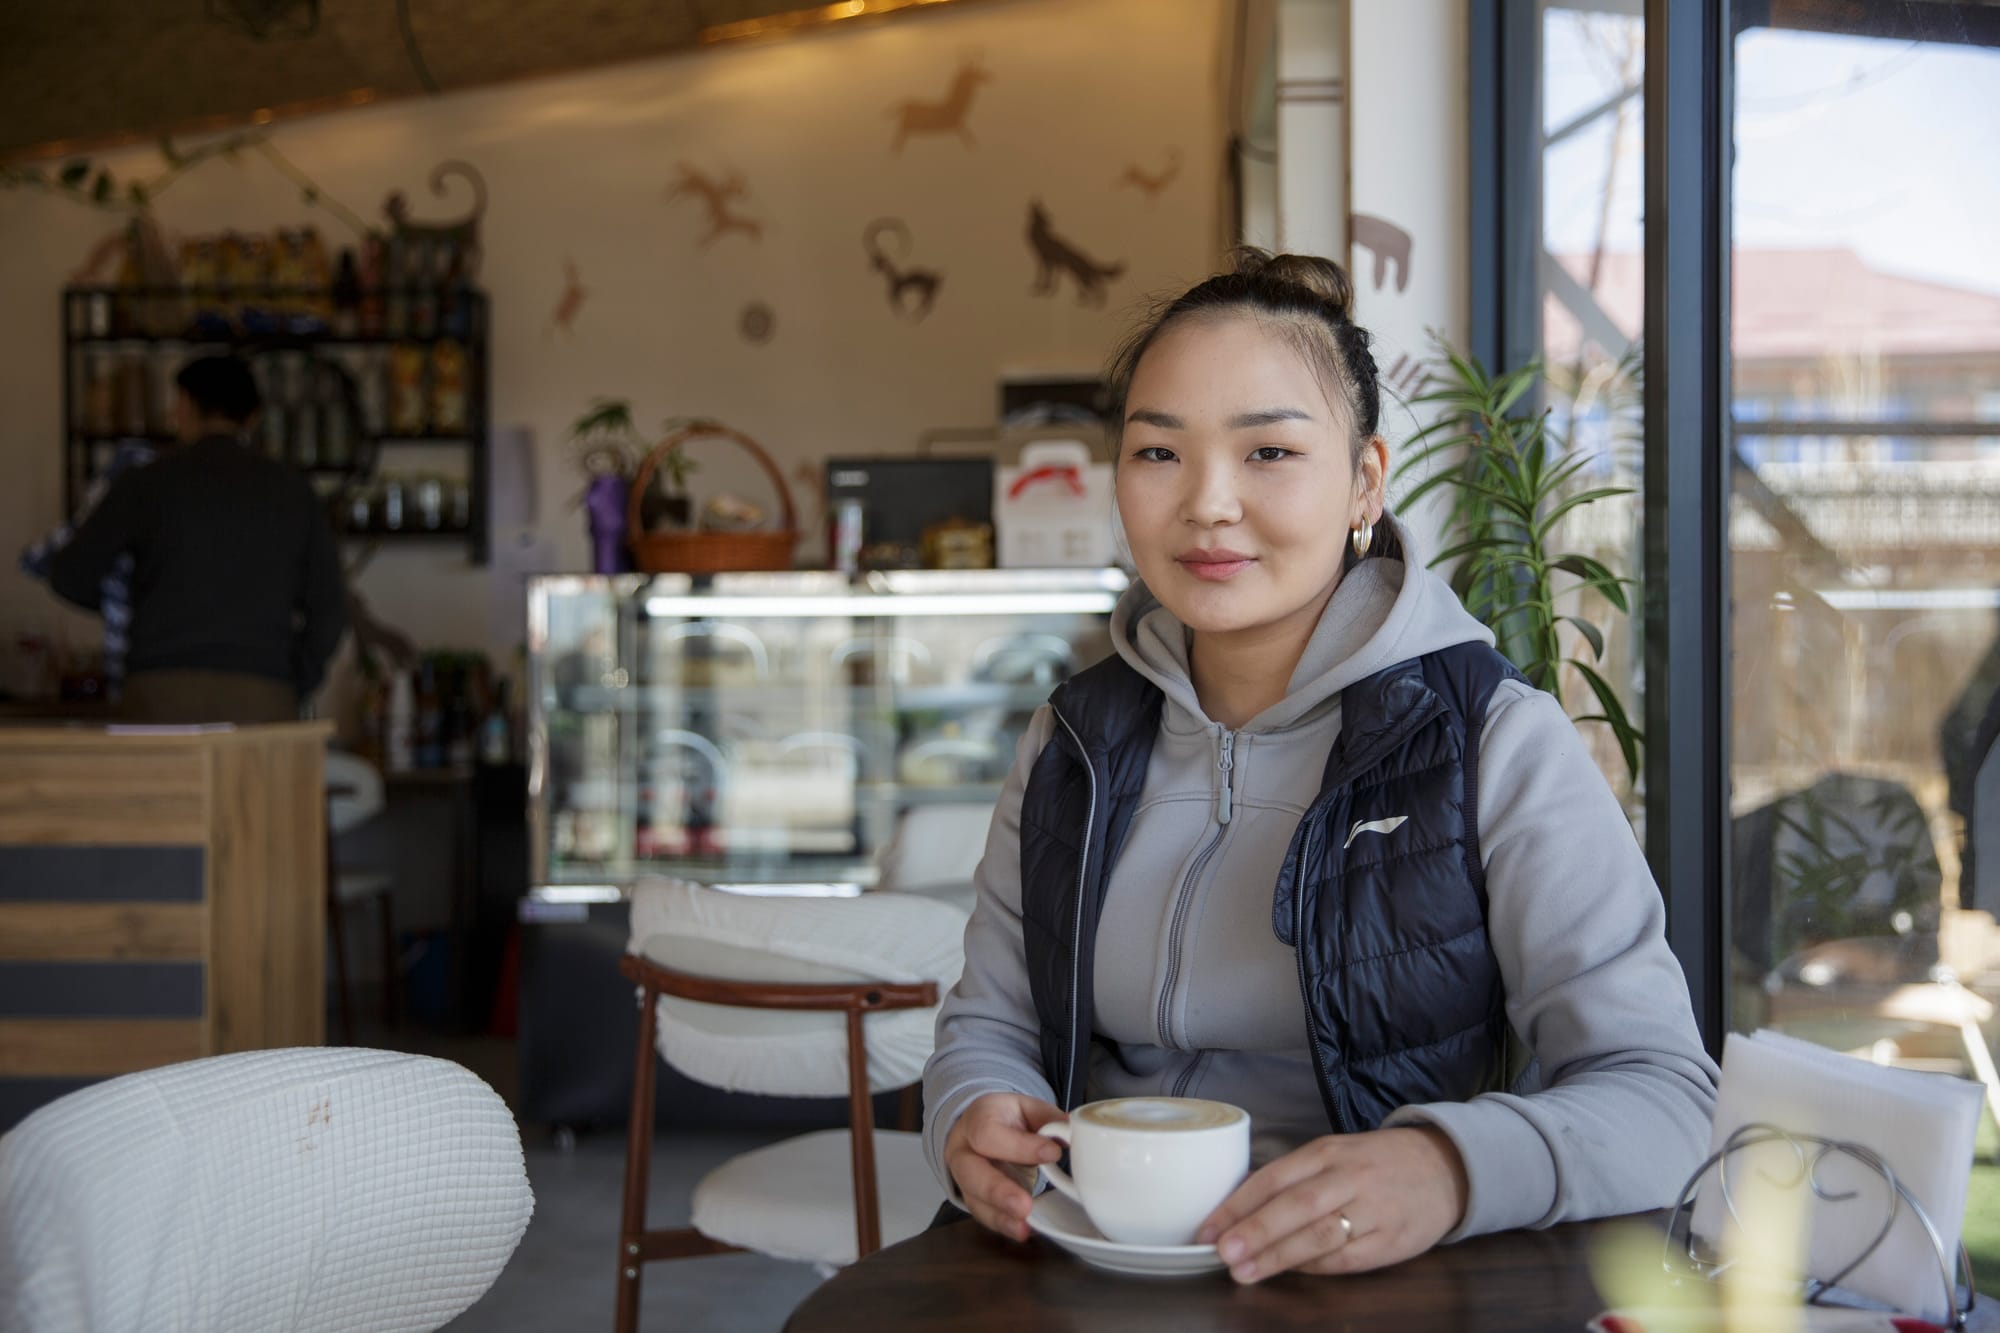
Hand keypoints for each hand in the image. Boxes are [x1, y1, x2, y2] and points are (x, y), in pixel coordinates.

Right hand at [943, 1092, 1066, 1241]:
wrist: (978, 1129)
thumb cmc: (1005, 1119)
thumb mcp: (1025, 1107)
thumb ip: (1046, 1118)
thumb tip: (1072, 1131)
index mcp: (977, 1119)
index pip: (989, 1134)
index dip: (1020, 1147)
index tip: (1053, 1153)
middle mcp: (963, 1150)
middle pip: (971, 1173)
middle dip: (998, 1191)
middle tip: (1024, 1205)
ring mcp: (964, 1178)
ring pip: (974, 1200)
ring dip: (1000, 1216)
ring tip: (1024, 1227)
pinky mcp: (973, 1199)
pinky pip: (983, 1215)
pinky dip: (1003, 1225)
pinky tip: (1022, 1231)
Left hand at [1195, 1126, 1468, 1281]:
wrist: (1444, 1168)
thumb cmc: (1375, 1163)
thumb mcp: (1334, 1154)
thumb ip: (1294, 1178)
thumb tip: (1240, 1211)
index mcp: (1327, 1152)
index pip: (1274, 1177)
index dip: (1237, 1205)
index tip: (1207, 1229)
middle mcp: (1348, 1177)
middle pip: (1295, 1205)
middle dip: (1255, 1230)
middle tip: (1222, 1252)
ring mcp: (1372, 1209)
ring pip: (1319, 1234)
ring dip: (1278, 1255)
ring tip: (1245, 1271)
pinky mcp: (1391, 1240)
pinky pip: (1347, 1258)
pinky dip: (1316, 1267)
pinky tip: (1292, 1272)